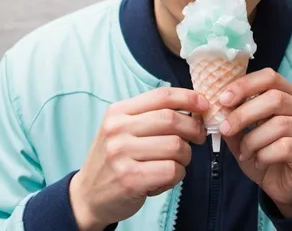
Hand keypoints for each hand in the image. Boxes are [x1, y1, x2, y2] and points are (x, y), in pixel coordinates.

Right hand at [69, 88, 208, 230]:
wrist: (87, 195)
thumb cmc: (116, 158)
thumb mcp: (124, 128)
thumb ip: (152, 115)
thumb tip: (193, 107)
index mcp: (119, 111)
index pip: (161, 96)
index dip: (188, 97)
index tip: (204, 104)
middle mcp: (118, 129)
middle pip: (171, 119)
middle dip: (194, 128)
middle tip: (198, 137)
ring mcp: (121, 154)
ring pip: (176, 146)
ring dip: (186, 156)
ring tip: (177, 162)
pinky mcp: (129, 179)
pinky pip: (171, 170)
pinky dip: (178, 174)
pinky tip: (167, 177)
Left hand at [218, 68, 291, 217]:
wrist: (284, 188)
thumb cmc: (264, 154)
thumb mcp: (244, 134)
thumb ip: (234, 119)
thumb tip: (220, 107)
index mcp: (290, 94)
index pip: (270, 77)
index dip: (245, 85)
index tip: (223, 99)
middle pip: (274, 99)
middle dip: (244, 114)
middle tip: (225, 128)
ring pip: (279, 124)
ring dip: (253, 140)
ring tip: (244, 153)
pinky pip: (285, 146)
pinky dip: (265, 155)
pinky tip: (260, 162)